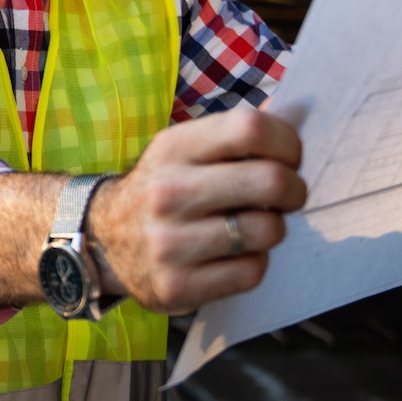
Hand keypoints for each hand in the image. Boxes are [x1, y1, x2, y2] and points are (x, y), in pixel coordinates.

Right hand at [86, 107, 307, 315]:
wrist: (104, 242)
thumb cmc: (165, 189)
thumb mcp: (182, 150)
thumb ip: (233, 136)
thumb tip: (297, 115)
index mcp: (173, 149)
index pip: (250, 129)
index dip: (286, 142)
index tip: (289, 157)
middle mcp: (167, 192)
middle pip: (270, 181)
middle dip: (294, 189)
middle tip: (288, 195)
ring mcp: (170, 243)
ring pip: (267, 231)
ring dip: (273, 229)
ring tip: (254, 226)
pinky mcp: (177, 286)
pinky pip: (251, 272)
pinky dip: (254, 262)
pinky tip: (235, 255)